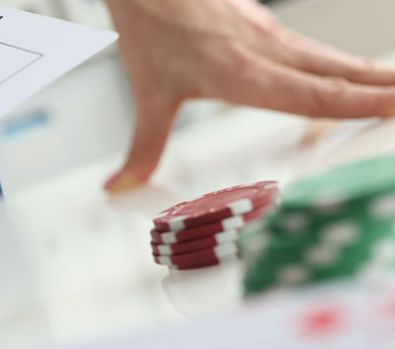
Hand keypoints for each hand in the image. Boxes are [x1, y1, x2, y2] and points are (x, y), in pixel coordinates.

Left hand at [103, 0, 394, 192]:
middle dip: (382, 89)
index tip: (393, 109)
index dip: (356, 104)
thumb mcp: (147, 93)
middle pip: (336, 74)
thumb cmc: (151, 25)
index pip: (312, 94)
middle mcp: (265, 51)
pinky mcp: (264, 24)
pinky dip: (341, 63)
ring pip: (329, 58)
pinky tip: (354, 72)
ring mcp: (269, 34)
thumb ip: (143, 147)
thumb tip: (120, 186)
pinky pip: (313, 49)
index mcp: (242, 72)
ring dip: (369, 74)